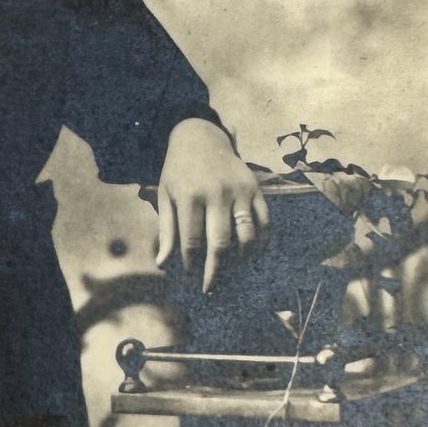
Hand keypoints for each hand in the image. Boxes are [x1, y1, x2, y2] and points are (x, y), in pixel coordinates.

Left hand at [153, 118, 269, 291]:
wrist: (201, 137)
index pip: (191, 242)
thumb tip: (163, 264)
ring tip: (234, 274)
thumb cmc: (178, 172)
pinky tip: (253, 257)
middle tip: (211, 289)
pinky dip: (261, 243)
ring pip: (246, 235)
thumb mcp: (165, 196)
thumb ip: (166, 230)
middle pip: (220, 243)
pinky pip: (265, 222)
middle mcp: (217, 194)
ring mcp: (240, 191)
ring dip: (242, 260)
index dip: (190, 265)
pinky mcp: (256, 189)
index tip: (189, 278)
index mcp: (190, 196)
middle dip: (215, 271)